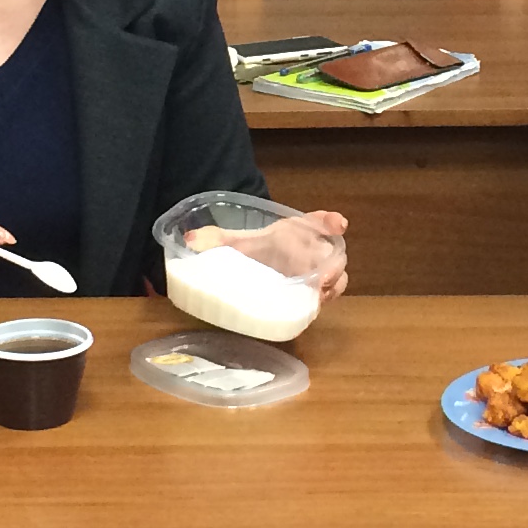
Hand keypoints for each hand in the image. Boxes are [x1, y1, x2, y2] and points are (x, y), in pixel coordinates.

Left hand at [180, 209, 351, 302]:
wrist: (256, 266)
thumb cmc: (253, 250)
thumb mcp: (235, 242)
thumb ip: (214, 239)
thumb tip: (189, 239)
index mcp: (296, 232)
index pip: (318, 221)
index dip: (329, 222)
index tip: (339, 224)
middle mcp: (310, 251)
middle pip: (333, 254)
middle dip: (333, 264)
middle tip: (323, 277)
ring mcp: (315, 273)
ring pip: (336, 278)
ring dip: (332, 284)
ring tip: (321, 293)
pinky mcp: (311, 293)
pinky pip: (326, 295)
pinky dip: (324, 299)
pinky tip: (315, 305)